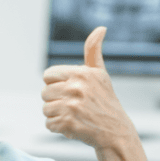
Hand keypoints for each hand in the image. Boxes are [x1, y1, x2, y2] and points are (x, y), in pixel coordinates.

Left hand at [41, 26, 137, 150]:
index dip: (55, 84)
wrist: (115, 131)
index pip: (47, 75)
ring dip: (56, 115)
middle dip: (55, 100)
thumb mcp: (100, 74)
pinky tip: (73, 125)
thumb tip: (100, 28)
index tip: (69, 90)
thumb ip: (93, 52)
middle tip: (74, 105)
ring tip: (74, 115)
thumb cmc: (105, 101)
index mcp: (81, 73)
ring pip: (45, 109)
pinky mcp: (67, 124)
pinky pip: (48, 124)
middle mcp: (76, 88)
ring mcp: (71, 107)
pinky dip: (58, 127)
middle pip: (44, 93)